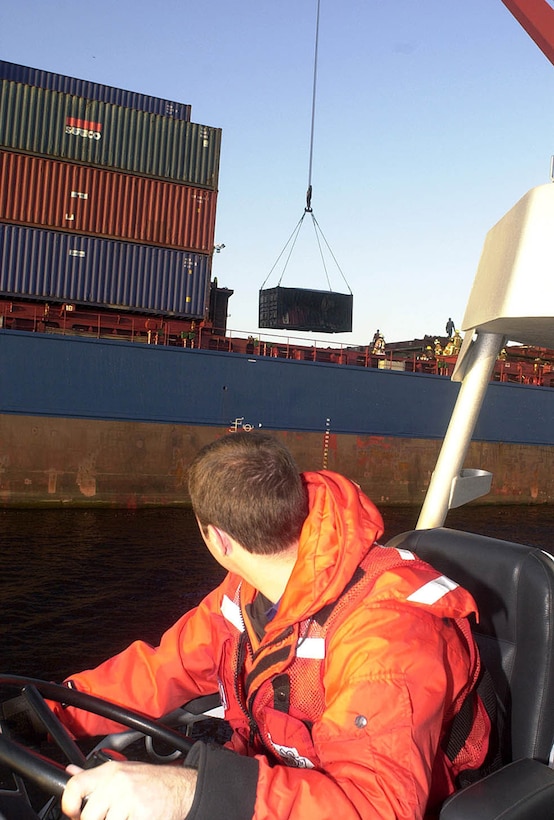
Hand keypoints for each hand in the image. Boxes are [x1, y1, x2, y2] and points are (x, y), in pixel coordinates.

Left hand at [62, 760, 197, 819]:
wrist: (181, 788)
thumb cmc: (151, 782)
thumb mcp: (122, 771)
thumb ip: (95, 776)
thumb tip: (70, 772)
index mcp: (110, 772)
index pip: (75, 786)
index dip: (70, 805)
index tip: (75, 814)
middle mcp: (117, 783)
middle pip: (88, 816)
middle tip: (107, 819)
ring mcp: (129, 800)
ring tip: (124, 818)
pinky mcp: (140, 815)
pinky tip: (135, 818)